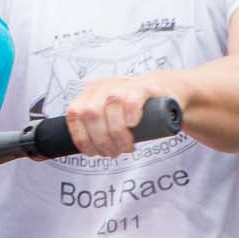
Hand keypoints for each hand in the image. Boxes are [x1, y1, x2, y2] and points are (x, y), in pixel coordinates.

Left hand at [64, 74, 181, 157]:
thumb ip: (96, 128)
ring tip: (127, 146)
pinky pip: (132, 98)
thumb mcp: (108, 116)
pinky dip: (130, 114)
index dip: (81, 138)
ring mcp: (122, 84)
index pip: (74, 115)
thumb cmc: (132, 109)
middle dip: (101, 140)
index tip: (93, 153)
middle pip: (91, 113)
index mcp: (89, 94)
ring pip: (110, 106)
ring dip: (117, 133)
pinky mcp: (143, 86)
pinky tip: (133, 125)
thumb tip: (86, 151)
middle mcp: (102, 87)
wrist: (164, 91)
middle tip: (114, 152)